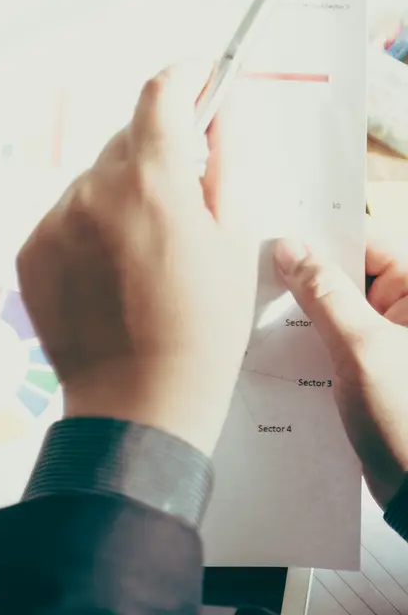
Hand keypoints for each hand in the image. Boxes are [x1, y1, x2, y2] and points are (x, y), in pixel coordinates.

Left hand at [17, 69, 257, 455]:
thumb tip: (220, 108)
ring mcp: (54, 220)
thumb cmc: (199, 328)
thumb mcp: (232, 236)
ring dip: (120, 195)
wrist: (138, 398)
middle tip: (182, 195)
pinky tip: (111, 272)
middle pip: (126, 140)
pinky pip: (65, 216)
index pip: (159, 94)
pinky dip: (88, 227)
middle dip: (157, 152)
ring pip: (94, 180)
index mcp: (151, 182)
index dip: (184, 77)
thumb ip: (223, 159)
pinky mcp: (30, 249)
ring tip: (144, 254)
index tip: (199, 76)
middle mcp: (92, 192)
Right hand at [275, 217, 407, 507]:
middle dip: (306, 273)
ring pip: (338, 307)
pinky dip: (308, 338)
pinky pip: (336, 338)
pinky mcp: (375, 369)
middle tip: (260, 269)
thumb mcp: (360, 347)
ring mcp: (393, 342)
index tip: (279, 236)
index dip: (324, 237)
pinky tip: (274, 342)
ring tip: (260, 305)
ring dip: (303, 309)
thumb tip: (291, 249)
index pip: (371, 243)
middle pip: (352, 273)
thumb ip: (323, 293)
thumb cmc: (406, 418)